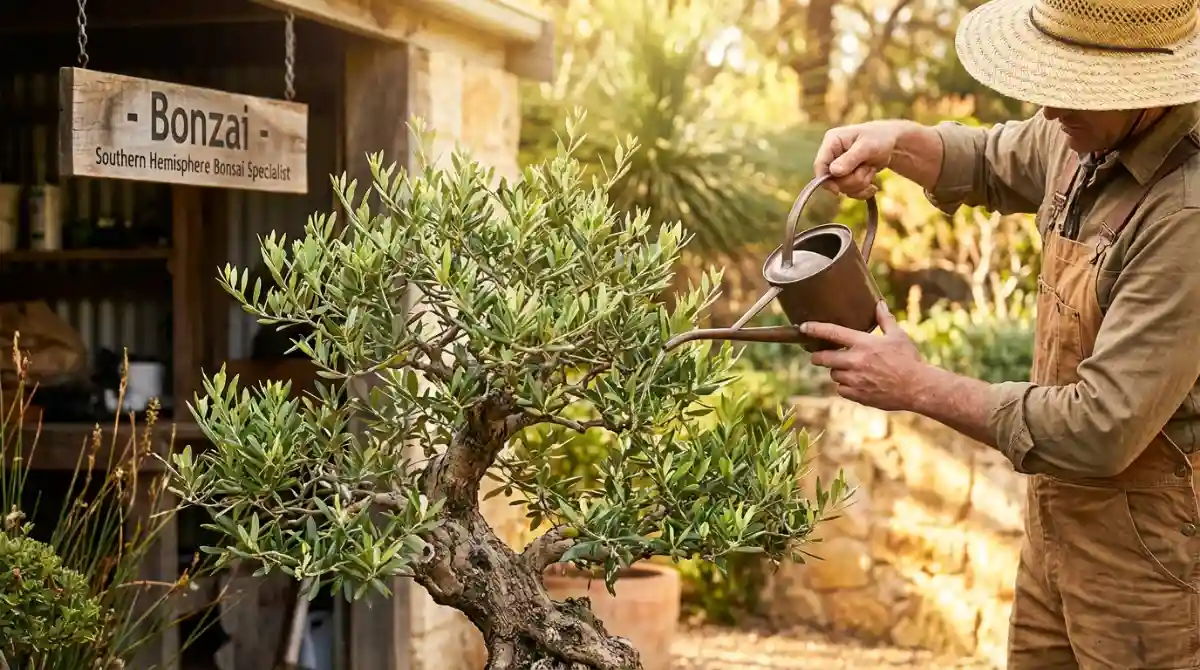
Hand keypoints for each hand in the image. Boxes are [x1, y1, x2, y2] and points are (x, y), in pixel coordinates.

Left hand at [801, 301, 925, 411]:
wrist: (917, 387)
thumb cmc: (909, 360)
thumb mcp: (898, 336)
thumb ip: (885, 320)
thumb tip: (879, 303)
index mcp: (863, 344)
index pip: (832, 333)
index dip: (814, 329)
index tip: (803, 328)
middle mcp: (855, 361)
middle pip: (823, 358)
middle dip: (818, 357)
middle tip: (818, 356)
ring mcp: (855, 379)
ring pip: (833, 375)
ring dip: (837, 371)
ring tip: (850, 370)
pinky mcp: (858, 395)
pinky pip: (841, 390)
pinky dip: (845, 387)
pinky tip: (857, 383)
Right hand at [813, 121, 902, 198]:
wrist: (890, 142)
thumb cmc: (879, 138)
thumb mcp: (868, 146)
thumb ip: (850, 158)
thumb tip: (833, 172)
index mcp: (832, 142)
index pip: (820, 164)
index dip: (825, 179)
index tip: (837, 191)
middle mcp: (832, 155)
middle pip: (832, 180)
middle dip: (853, 179)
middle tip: (867, 168)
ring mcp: (838, 167)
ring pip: (842, 188)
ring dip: (860, 183)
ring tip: (871, 169)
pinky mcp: (846, 177)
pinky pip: (850, 193)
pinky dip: (862, 191)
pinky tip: (872, 186)